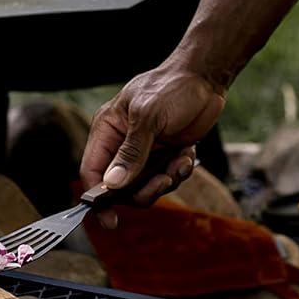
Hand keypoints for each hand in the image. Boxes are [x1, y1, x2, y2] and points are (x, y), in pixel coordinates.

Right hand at [81, 62, 226, 227]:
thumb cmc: (171, 88)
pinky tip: (187, 156)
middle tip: (162, 182)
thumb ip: (131, 152)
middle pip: (120, 187)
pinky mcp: (166, 155)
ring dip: (164, 181)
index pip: (92, 171)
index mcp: (108, 130)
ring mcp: (145, 151)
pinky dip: (179, 172)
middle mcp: (123, 144)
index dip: (97, 198)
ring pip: (145, 186)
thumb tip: (113, 185)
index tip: (110, 220)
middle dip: (142, 190)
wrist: (205, 79)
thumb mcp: (148, 117)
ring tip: (179, 165)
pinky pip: (167, 178)